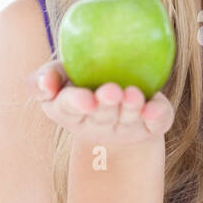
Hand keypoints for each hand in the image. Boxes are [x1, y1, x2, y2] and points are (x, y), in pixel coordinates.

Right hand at [26, 60, 174, 146]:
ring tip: (133, 94)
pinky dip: (157, 115)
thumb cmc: (81, 79)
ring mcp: (125, 128)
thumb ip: (46, 76)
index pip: (68, 108)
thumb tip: (45, 82)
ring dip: (130, 107)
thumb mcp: (60, 74)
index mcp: (69, 111)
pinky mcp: (150, 126)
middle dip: (106, 105)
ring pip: (128, 119)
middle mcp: (97, 124)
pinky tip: (156, 109)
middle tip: (111, 91)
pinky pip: (157, 122)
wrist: (116, 98)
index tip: (85, 98)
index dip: (75, 103)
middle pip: (101, 116)